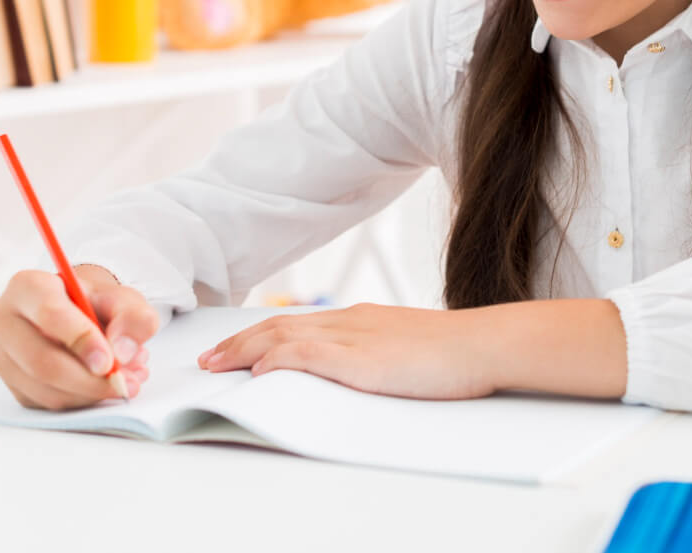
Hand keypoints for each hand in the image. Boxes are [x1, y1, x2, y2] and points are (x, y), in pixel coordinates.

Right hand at [0, 264, 161, 409]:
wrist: (78, 315)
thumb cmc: (95, 304)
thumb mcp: (124, 299)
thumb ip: (133, 317)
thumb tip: (122, 353)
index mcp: (27, 286)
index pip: (49, 313)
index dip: (81, 340)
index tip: (110, 362)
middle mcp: (4, 320)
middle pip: (41, 361)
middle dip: (88, 380)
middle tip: (124, 383)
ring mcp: (1, 356)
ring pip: (44, 388)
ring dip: (89, 394)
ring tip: (123, 382)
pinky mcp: (11, 384)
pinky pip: (45, 404)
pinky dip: (80, 402)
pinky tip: (102, 388)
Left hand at [196, 303, 495, 400]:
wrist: (483, 344)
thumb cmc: (455, 353)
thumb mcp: (406, 348)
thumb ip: (377, 354)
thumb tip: (358, 369)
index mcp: (360, 319)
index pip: (297, 324)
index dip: (260, 335)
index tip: (235, 347)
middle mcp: (350, 321)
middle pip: (280, 326)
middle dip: (239, 341)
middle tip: (209, 358)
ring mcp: (355, 338)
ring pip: (285, 337)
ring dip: (245, 350)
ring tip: (217, 365)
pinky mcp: (362, 359)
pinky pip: (309, 355)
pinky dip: (279, 360)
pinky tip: (259, 371)